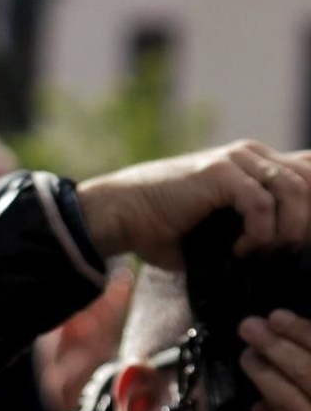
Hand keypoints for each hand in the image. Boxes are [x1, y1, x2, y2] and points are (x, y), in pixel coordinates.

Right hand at [76, 142, 310, 267]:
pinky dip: (257, 232)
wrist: (119, 215)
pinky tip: (238, 249)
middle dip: (306, 221)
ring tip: (261, 252)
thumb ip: (249, 229)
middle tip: (282, 251)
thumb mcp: (215, 229)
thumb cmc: (158, 228)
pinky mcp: (219, 173)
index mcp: (252, 164)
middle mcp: (250, 155)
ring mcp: (236, 160)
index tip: (298, 240)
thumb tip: (280, 255)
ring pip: (293, 190)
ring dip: (285, 230)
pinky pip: (261, 203)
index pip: (308, 171)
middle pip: (310, 178)